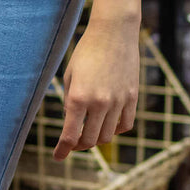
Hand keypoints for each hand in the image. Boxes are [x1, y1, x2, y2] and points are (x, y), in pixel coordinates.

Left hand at [53, 17, 139, 160]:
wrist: (113, 33)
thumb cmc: (86, 50)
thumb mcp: (70, 74)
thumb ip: (70, 100)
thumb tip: (72, 121)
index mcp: (79, 96)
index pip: (70, 135)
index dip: (63, 149)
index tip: (57, 156)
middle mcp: (99, 103)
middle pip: (90, 140)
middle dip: (79, 145)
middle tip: (73, 142)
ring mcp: (118, 102)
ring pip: (107, 135)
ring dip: (96, 138)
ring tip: (89, 132)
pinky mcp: (132, 98)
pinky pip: (125, 125)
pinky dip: (115, 129)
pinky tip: (108, 123)